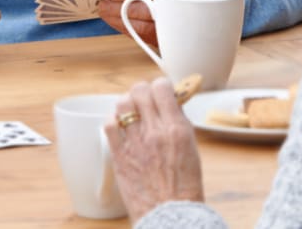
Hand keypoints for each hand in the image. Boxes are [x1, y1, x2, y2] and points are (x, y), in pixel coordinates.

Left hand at [97, 0, 200, 46]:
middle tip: (102, 6)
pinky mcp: (175, 40)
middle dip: (122, 9)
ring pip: (147, 28)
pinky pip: (147, 37)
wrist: (206, 7)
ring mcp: (183, 26)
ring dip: (121, 21)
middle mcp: (189, 5)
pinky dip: (129, 29)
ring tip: (104, 13)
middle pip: (150, 10)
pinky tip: (116, 22)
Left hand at [103, 77, 204, 222]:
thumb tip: (171, 104)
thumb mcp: (191, 148)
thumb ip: (179, 123)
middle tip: (144, 99)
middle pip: (140, 91)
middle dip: (142, 91)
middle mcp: (155, 132)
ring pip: (122, 104)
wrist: (170, 215)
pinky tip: (120, 126)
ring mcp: (135, 143)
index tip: (160, 90)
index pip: (162, 88)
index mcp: (176, 129)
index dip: (160, 86)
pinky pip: (109, 125)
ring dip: (127, 103)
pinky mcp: (119, 155)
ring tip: (131, 111)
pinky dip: (114, 120)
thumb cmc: (184, 187)